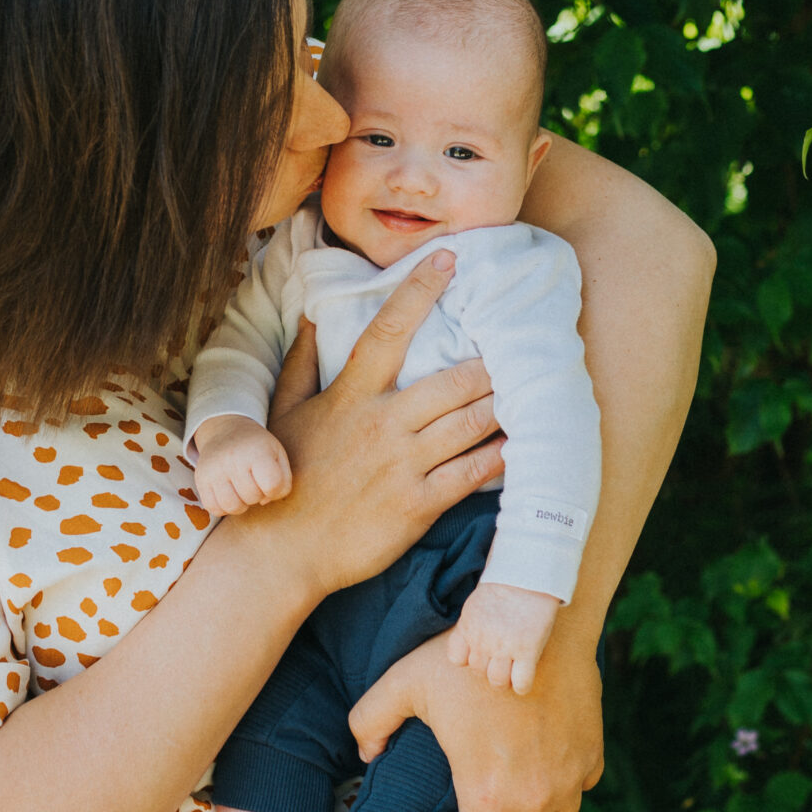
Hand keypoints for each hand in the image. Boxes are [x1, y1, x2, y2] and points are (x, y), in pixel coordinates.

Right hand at [193, 416, 292, 515]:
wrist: (226, 431)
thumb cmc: (257, 448)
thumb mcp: (278, 455)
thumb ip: (283, 482)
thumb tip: (264, 501)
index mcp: (257, 450)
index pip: (272, 484)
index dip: (274, 489)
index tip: (269, 480)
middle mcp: (233, 458)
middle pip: (253, 497)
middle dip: (257, 495)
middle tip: (253, 481)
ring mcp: (214, 469)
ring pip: (232, 507)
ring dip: (241, 504)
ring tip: (241, 490)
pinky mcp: (201, 479)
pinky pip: (213, 508)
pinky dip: (223, 507)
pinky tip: (228, 493)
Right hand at [249, 252, 503, 604]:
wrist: (280, 552)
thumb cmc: (283, 478)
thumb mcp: (282, 413)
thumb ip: (300, 362)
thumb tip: (311, 315)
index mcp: (349, 397)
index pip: (387, 331)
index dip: (419, 291)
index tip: (448, 259)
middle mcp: (380, 425)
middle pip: (450, 381)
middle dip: (489, 360)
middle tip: (518, 339)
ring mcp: (402, 466)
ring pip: (468, 423)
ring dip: (503, 401)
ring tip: (531, 383)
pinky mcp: (417, 506)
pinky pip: (470, 474)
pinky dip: (499, 456)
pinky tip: (520, 442)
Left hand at [349, 621, 602, 811]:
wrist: (535, 625)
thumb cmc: (467, 656)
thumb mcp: (406, 681)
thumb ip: (372, 719)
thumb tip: (365, 753)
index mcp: (486, 794)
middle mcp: (534, 797)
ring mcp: (569, 778)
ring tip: (519, 785)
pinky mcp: (592, 754)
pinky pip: (583, 787)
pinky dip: (567, 781)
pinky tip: (546, 757)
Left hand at [447, 581, 558, 694]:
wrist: (528, 573)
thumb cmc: (506, 585)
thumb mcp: (477, 603)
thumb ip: (473, 625)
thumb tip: (474, 645)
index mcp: (467, 626)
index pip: (457, 659)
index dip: (470, 658)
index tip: (482, 652)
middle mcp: (482, 640)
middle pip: (478, 671)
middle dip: (489, 667)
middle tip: (503, 657)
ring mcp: (504, 647)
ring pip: (497, 681)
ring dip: (505, 678)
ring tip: (514, 667)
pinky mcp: (527, 650)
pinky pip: (520, 683)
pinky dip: (522, 685)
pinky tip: (525, 673)